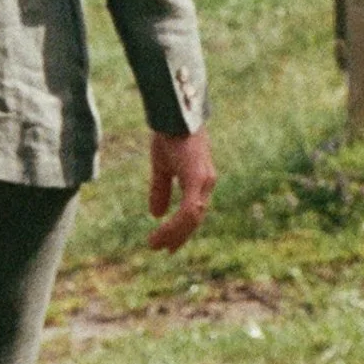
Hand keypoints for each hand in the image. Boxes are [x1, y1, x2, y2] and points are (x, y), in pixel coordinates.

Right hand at [147, 127, 214, 252]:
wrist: (173, 114)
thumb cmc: (169, 134)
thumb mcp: (162, 166)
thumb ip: (160, 189)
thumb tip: (156, 214)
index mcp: (200, 180)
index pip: (194, 212)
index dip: (182, 229)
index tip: (168, 245)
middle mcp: (207, 183)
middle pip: (195, 218)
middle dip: (178, 236)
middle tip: (161, 249)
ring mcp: (204, 182)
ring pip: (192, 218)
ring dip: (174, 234)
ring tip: (156, 244)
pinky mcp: (197, 179)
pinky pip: (188, 210)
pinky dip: (175, 225)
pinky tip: (161, 231)